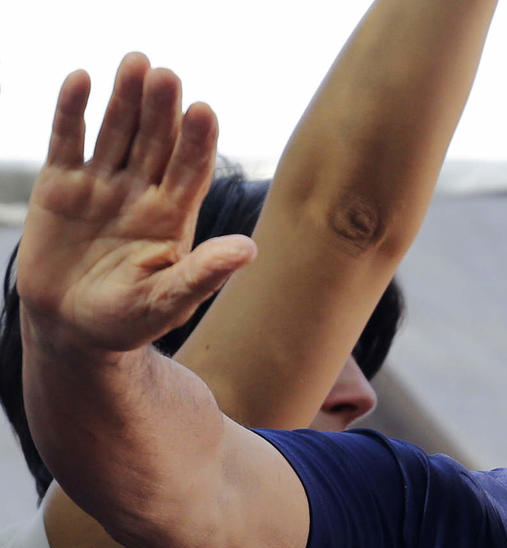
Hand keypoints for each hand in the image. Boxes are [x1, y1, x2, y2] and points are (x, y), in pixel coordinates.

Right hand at [17, 53, 255, 353]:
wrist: (72, 329)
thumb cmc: (128, 321)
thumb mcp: (167, 303)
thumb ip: (203, 275)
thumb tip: (249, 250)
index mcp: (174, 217)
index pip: (191, 170)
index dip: (198, 141)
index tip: (204, 110)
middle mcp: (143, 192)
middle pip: (156, 141)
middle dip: (162, 109)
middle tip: (166, 75)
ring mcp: (103, 184)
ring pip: (117, 131)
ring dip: (125, 98)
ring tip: (135, 62)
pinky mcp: (61, 185)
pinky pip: (68, 140)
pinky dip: (73, 112)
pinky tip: (81, 80)